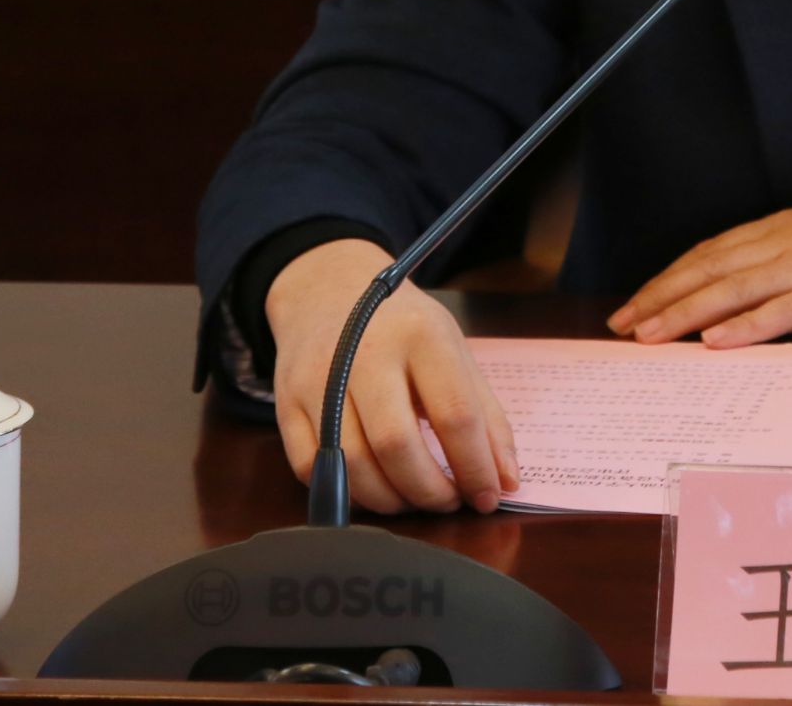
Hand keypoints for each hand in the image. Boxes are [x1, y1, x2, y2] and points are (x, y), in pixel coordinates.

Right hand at [266, 237, 519, 517]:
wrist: (329, 289)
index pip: (454, 413)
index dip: (475, 466)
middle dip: (428, 490)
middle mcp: (366, 353)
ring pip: (352, 463)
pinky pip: (311, 468)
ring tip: (414, 498)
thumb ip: (486, 416)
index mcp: (422, 335)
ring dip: (389, 500)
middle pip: (397, 444)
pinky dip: (346, 491)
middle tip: (448, 501)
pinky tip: (372, 489)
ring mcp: (319, 378)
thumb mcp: (454, 352)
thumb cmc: (404, 328)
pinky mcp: (285, 402)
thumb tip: (506, 482)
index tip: (487, 497)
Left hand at [607, 204, 791, 346]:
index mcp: (783, 228)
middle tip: (624, 324)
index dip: (669, 278)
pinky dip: (745, 326)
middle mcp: (787, 240)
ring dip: (687, 312)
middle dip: (662, 296)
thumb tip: (736, 305)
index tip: (636, 302)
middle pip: (711, 267)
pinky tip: (718, 342)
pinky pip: (782, 310)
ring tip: (652, 334)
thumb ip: (782, 270)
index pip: (711, 252)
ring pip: (734, 287)